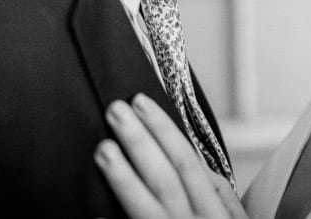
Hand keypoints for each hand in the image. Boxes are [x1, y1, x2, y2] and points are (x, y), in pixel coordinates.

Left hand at [96, 94, 247, 218]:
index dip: (163, 130)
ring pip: (148, 207)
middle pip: (165, 177)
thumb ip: (218, 194)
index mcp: (214, 212)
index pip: (186, 161)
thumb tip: (198, 164)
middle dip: (141, 141)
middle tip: (116, 111)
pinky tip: (92, 214)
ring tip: (103, 148)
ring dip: (124, 176)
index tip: (142, 102)